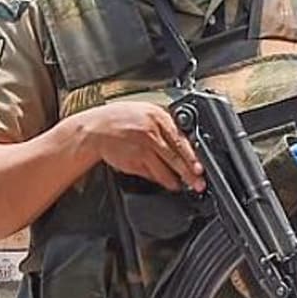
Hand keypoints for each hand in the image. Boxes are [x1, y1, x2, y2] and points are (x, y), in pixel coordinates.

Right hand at [74, 102, 204, 192]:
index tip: (200, 168)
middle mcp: (151, 135)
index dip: (192, 156)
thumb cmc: (123, 118)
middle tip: (198, 183)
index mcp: (158, 118)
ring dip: (174, 181)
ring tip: (182, 186)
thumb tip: (186, 140)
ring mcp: (141, 150)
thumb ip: (166, 124)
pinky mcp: (133, 163)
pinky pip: (151, 175)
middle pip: (175, 158)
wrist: (96, 129)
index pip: (180, 140)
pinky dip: (160, 180)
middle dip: (189, 174)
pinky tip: (166, 182)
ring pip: (163, 170)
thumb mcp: (148, 111)